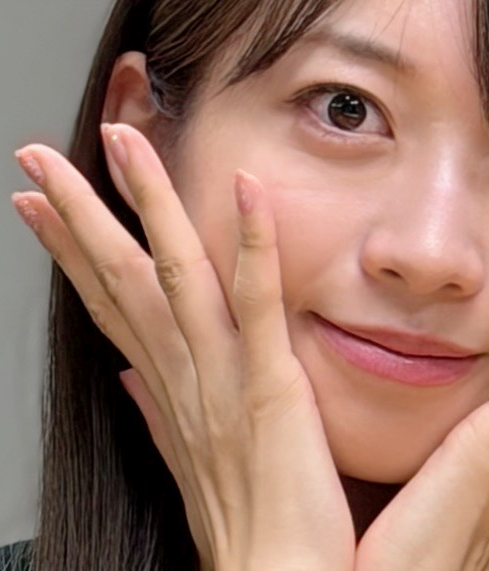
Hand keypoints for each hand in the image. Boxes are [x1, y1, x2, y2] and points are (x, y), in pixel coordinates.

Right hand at [12, 124, 355, 570]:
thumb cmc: (248, 525)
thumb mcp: (189, 465)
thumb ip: (159, 415)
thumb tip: (131, 378)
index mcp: (169, 391)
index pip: (109, 307)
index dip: (71, 254)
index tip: (42, 207)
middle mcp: (182, 377)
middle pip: (121, 279)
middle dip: (81, 213)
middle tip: (41, 156)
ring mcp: (221, 379)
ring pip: (173, 274)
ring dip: (146, 202)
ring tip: (121, 138)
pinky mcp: (271, 388)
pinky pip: (257, 304)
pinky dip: (252, 243)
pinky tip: (247, 187)